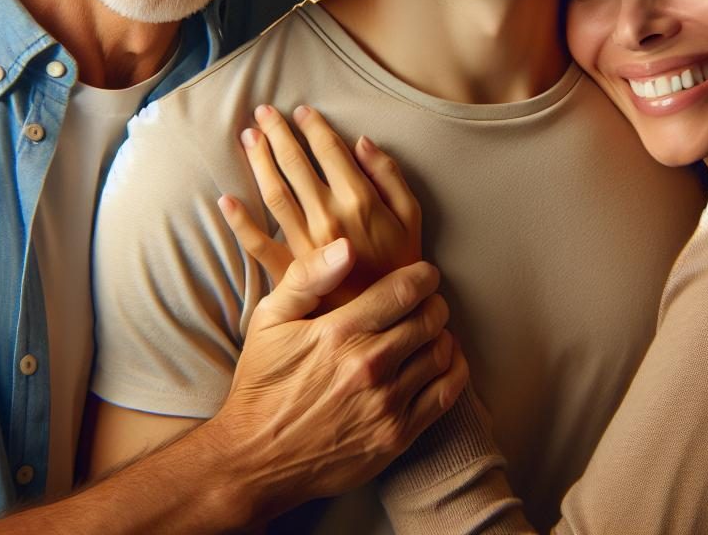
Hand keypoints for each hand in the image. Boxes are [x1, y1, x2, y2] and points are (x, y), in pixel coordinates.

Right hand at [212, 255, 466, 519]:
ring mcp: (385, 405)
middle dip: (433, 302)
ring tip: (427, 330)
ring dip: (441, 334)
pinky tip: (440, 360)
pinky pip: (447, 393)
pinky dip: (453, 369)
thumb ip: (307, 276)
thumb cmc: (263, 383)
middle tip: (424, 302)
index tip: (424, 274)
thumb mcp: (269, 319)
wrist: (254, 460)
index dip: (424, 276)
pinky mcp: (396, 436)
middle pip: (430, 318)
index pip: (405, 290)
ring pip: (441, 352)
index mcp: (340, 333)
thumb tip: (347, 247)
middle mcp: (368, 367)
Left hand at [225, 103, 421, 302]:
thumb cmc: (402, 262)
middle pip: (295, 165)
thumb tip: (362, 141)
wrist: (393, 316)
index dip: (313, 127)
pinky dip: (240, 223)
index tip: (300, 111)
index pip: (329, 151)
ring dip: (259, 162)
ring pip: (274, 194)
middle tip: (263, 111)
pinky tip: (226, 199)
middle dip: (278, 134)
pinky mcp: (292, 272)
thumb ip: (389, 175)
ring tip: (248, 137)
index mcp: (359, 199)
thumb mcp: (411, 214)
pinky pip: (258, 246)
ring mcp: (306, 244)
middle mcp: (328, 216)